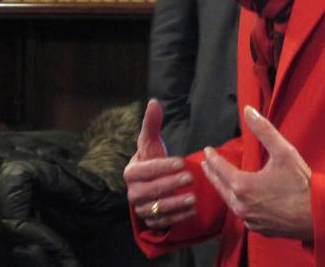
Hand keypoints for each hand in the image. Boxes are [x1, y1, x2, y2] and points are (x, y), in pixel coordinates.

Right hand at [124, 99, 195, 229]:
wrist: (150, 183)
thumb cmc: (151, 159)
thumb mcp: (151, 142)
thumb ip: (152, 123)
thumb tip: (154, 102)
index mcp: (130, 172)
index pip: (145, 171)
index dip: (162, 167)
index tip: (182, 162)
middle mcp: (133, 193)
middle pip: (149, 191)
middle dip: (170, 184)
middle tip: (190, 177)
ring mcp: (141, 208)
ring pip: (156, 209)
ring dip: (175, 204)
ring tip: (193, 197)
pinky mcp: (150, 221)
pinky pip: (162, 222)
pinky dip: (177, 218)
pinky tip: (192, 211)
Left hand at [201, 105, 312, 239]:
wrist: (318, 215)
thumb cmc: (301, 184)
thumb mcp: (284, 151)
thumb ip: (263, 130)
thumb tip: (248, 111)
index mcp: (243, 186)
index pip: (220, 169)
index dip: (212, 158)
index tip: (207, 151)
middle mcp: (241, 205)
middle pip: (220, 187)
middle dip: (212, 174)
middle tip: (206, 165)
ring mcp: (249, 220)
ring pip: (230, 202)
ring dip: (224, 189)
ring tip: (221, 180)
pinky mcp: (259, 229)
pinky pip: (243, 214)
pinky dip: (238, 203)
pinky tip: (242, 199)